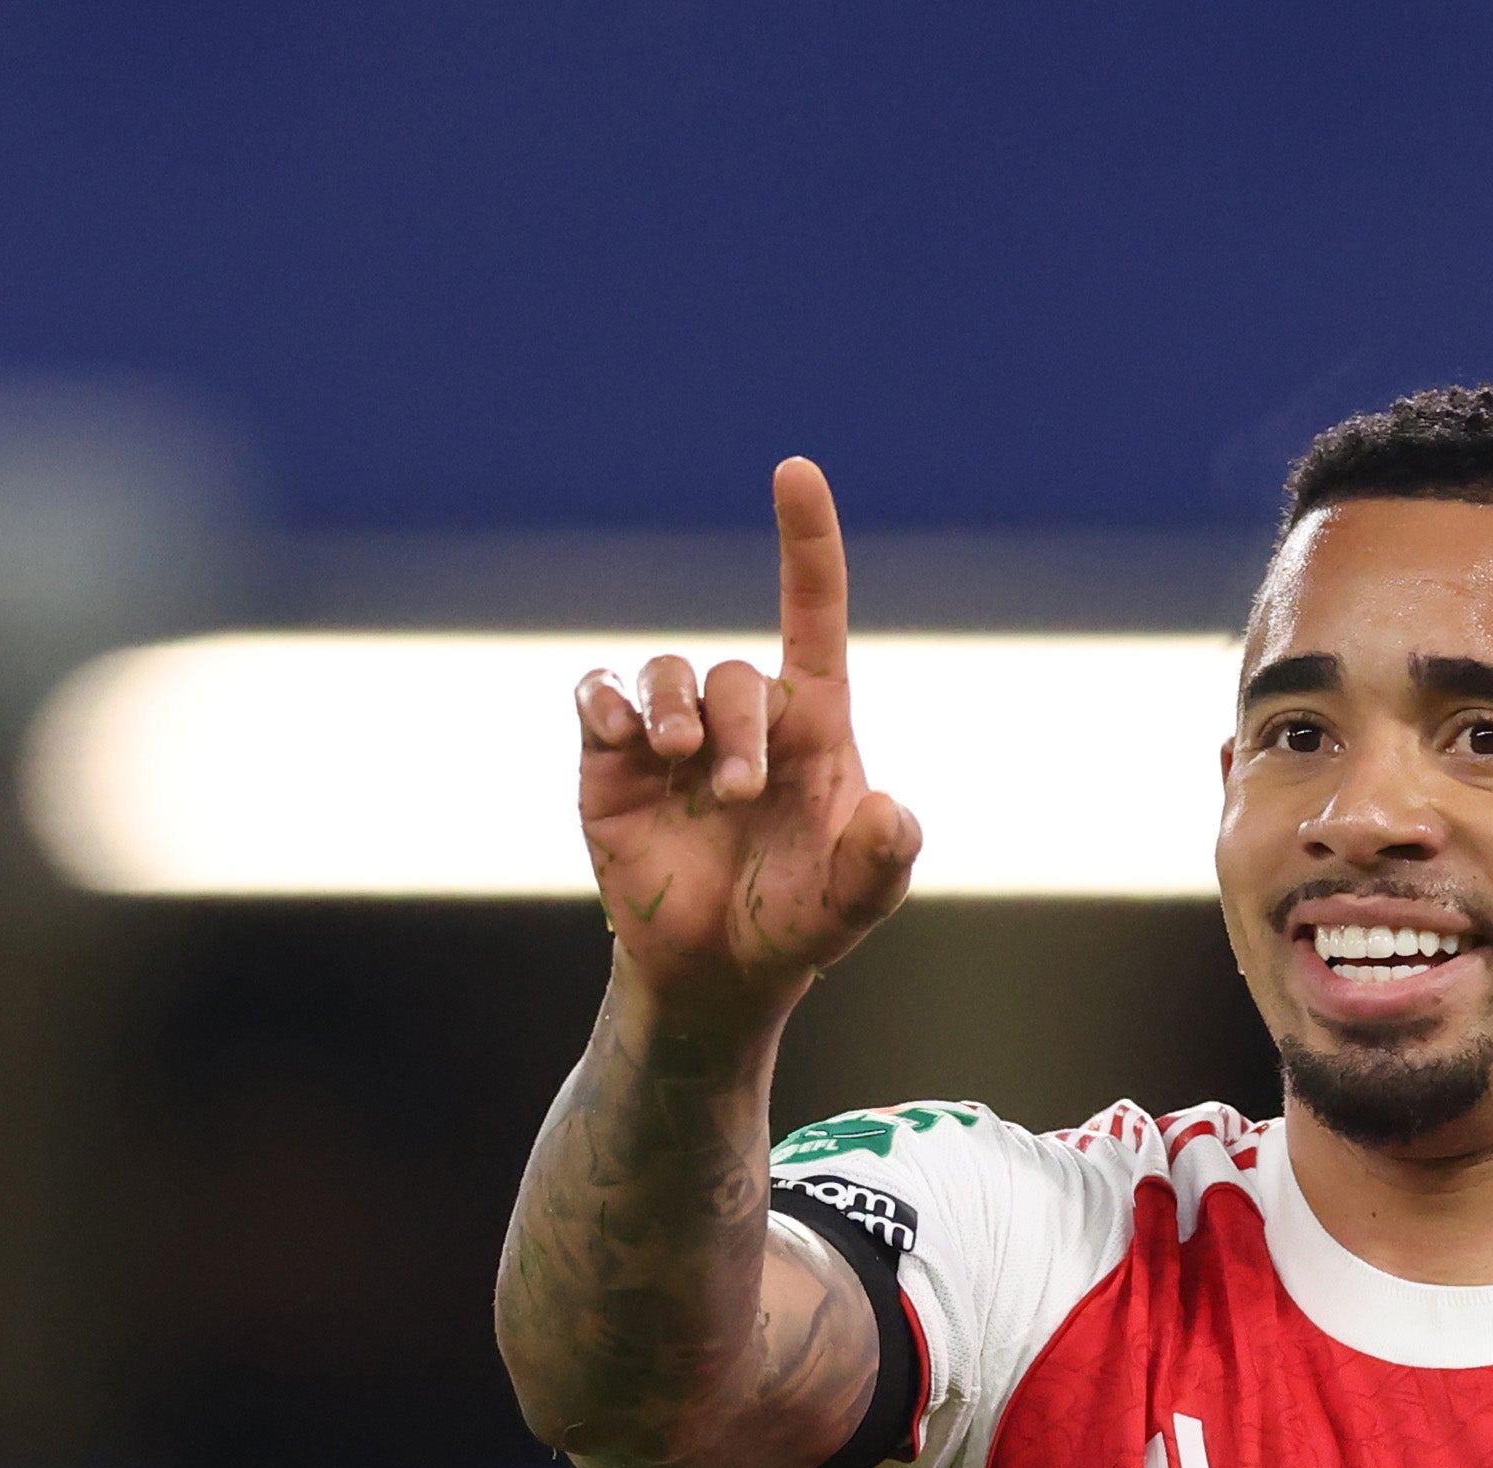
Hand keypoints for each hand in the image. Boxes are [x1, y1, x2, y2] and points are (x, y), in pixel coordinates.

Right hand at [574, 458, 925, 1041]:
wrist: (718, 970)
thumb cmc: (798, 922)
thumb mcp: (855, 904)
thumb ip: (884, 863)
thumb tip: (894, 812)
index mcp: (813, 726)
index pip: (811, 614)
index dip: (805, 542)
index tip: (795, 471)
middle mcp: (743, 715)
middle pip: (735, 675)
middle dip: (739, 730)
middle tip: (739, 796)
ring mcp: (674, 733)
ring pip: (667, 676)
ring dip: (675, 712)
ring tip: (683, 765)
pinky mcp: (612, 757)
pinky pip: (598, 695)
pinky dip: (604, 703)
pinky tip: (619, 736)